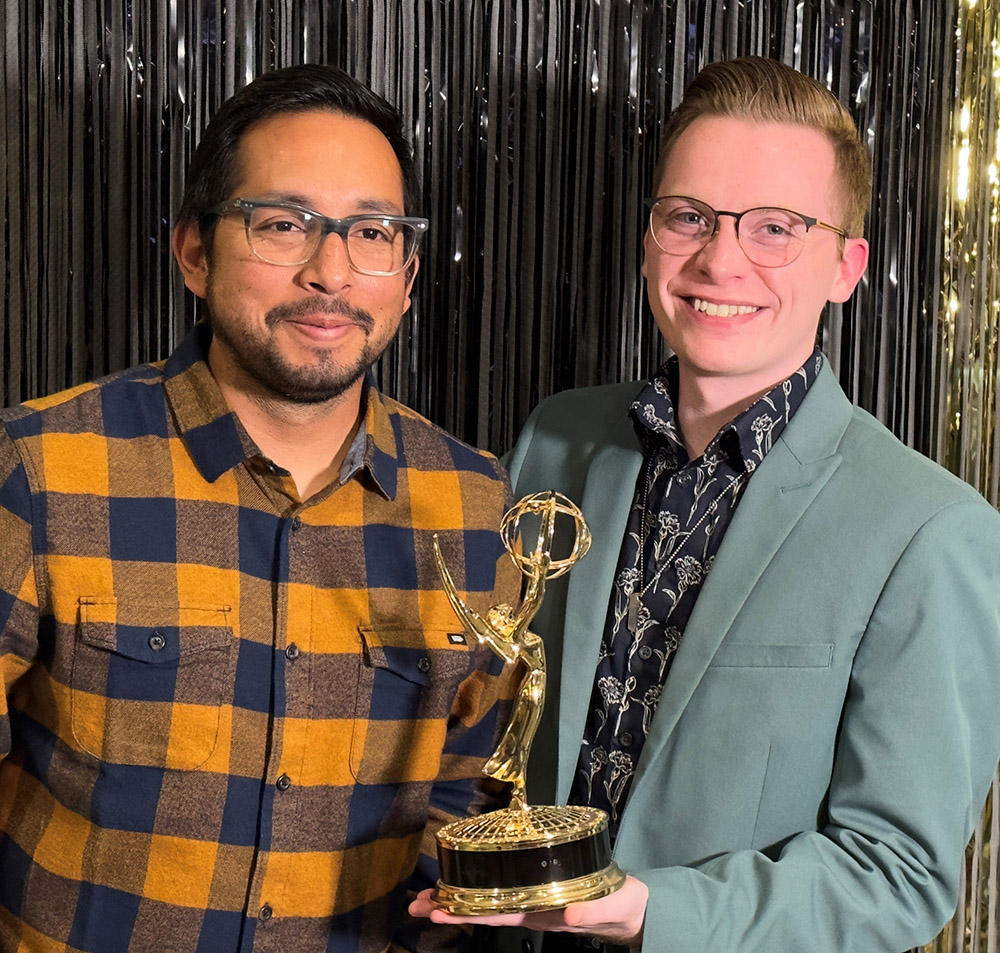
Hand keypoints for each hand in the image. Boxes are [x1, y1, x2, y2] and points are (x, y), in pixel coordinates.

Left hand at [408, 875, 648, 946]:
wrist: (630, 911)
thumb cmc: (619, 908)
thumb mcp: (609, 908)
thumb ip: (590, 911)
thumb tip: (568, 915)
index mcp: (542, 914)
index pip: (497, 914)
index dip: (467, 911)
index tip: (440, 909)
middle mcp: (530, 910)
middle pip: (483, 910)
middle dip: (450, 907)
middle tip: (417, 903)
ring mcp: (532, 903)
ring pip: (487, 902)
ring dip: (458, 899)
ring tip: (428, 897)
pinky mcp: (538, 891)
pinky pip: (502, 891)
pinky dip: (479, 887)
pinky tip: (466, 882)